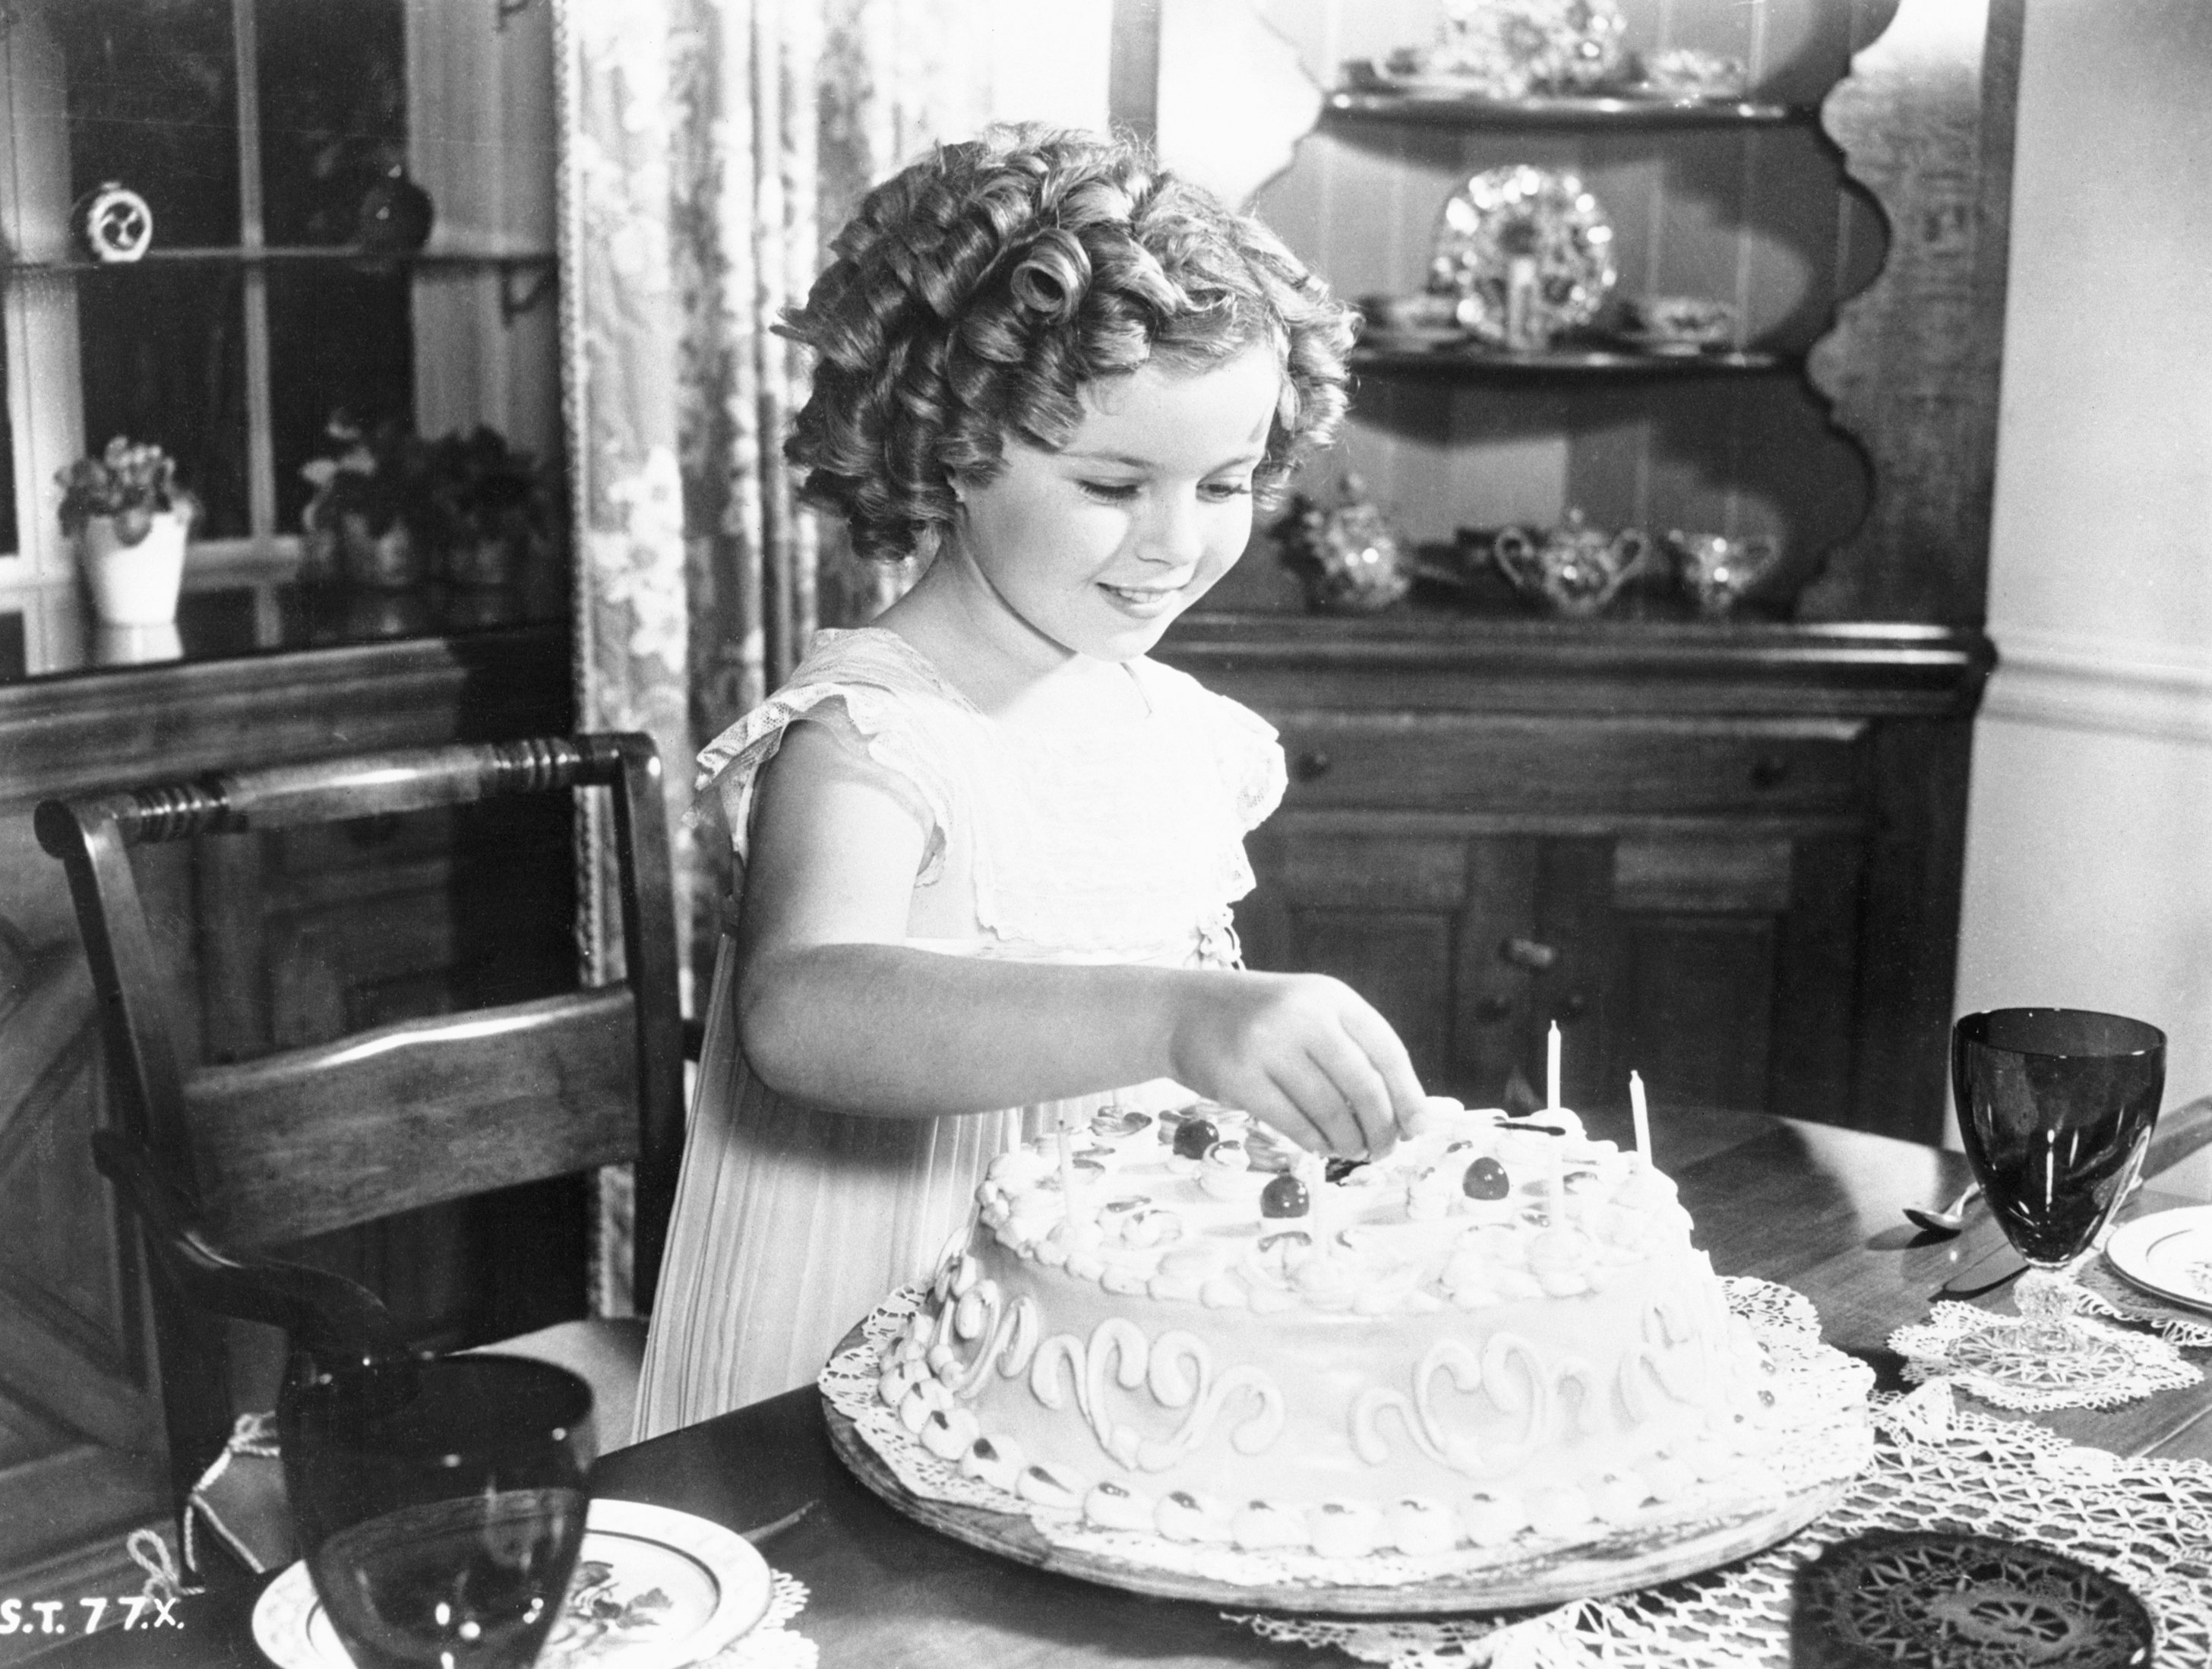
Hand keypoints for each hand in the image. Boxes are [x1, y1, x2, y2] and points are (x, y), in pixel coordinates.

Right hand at [1167, 971, 1426, 1156]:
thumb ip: (1353, 1053)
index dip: (1408, 1094)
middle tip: (1383, 1150)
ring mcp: (1268, 1045)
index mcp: (1330, 996)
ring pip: (1329, 1110)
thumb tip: (1406, 1116)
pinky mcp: (1239, 1078)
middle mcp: (1302, 1014)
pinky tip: (1320, 1146)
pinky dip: (1314, 1142)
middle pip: (1362, 1085)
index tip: (1419, 1128)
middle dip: (1381, 1127)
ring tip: (1352, 1150)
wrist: (1182, 1012)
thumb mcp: (1309, 1015)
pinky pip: (1292, 1123)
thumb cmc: (1260, 1021)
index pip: (1386, 1050)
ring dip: (1347, 1140)